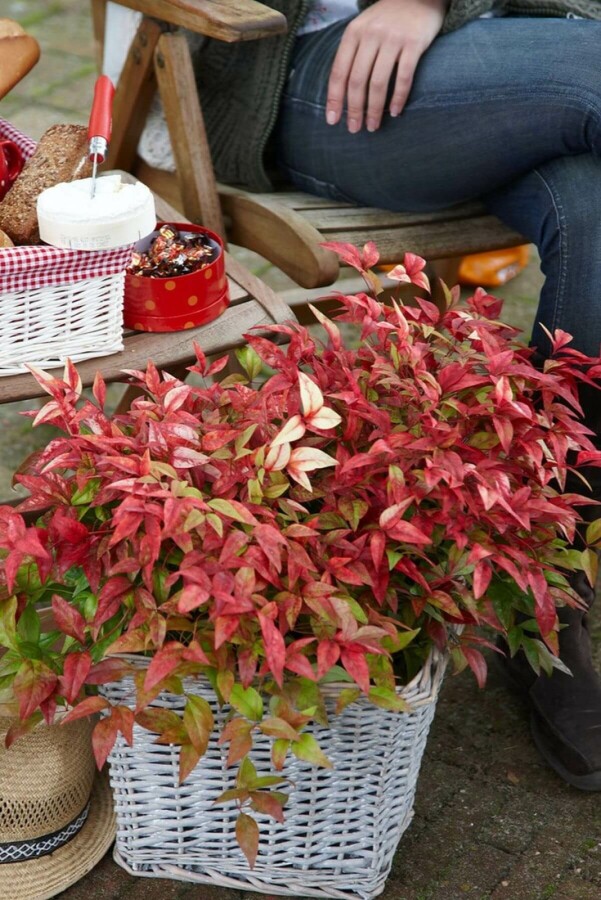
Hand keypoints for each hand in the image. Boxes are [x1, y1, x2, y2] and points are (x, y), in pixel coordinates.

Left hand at [326, 0, 446, 132]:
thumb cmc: (387, 20)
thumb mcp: (363, 29)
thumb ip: (352, 54)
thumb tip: (341, 93)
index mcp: (353, 33)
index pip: (339, 72)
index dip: (334, 98)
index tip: (332, 120)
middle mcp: (371, 35)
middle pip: (357, 80)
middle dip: (354, 109)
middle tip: (354, 128)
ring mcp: (393, 39)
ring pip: (378, 82)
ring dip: (374, 109)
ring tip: (373, 126)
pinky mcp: (414, 43)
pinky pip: (404, 77)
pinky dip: (398, 98)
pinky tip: (394, 112)